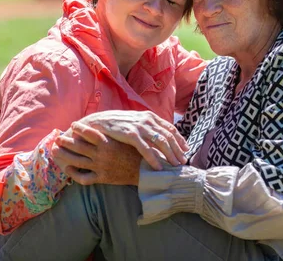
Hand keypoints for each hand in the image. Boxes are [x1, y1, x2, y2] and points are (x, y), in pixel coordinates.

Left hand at [53, 126, 140, 185]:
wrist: (145, 170)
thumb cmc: (137, 151)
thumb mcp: (126, 138)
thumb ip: (114, 131)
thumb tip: (106, 122)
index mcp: (108, 142)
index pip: (89, 132)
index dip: (79, 128)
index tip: (72, 125)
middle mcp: (102, 154)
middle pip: (78, 146)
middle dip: (65, 141)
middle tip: (57, 138)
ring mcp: (100, 166)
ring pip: (76, 161)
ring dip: (63, 155)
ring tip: (55, 151)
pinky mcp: (102, 178)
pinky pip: (83, 177)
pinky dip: (73, 173)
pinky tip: (68, 168)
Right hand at [70, 110, 187, 169]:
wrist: (96, 122)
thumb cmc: (115, 124)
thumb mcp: (134, 122)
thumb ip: (147, 128)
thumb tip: (159, 138)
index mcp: (149, 116)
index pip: (170, 128)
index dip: (179, 140)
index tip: (186, 150)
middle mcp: (147, 120)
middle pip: (168, 136)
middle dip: (178, 150)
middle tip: (184, 162)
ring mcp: (139, 126)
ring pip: (160, 142)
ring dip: (170, 155)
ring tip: (175, 166)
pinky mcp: (130, 134)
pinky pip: (145, 148)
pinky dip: (153, 159)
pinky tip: (158, 167)